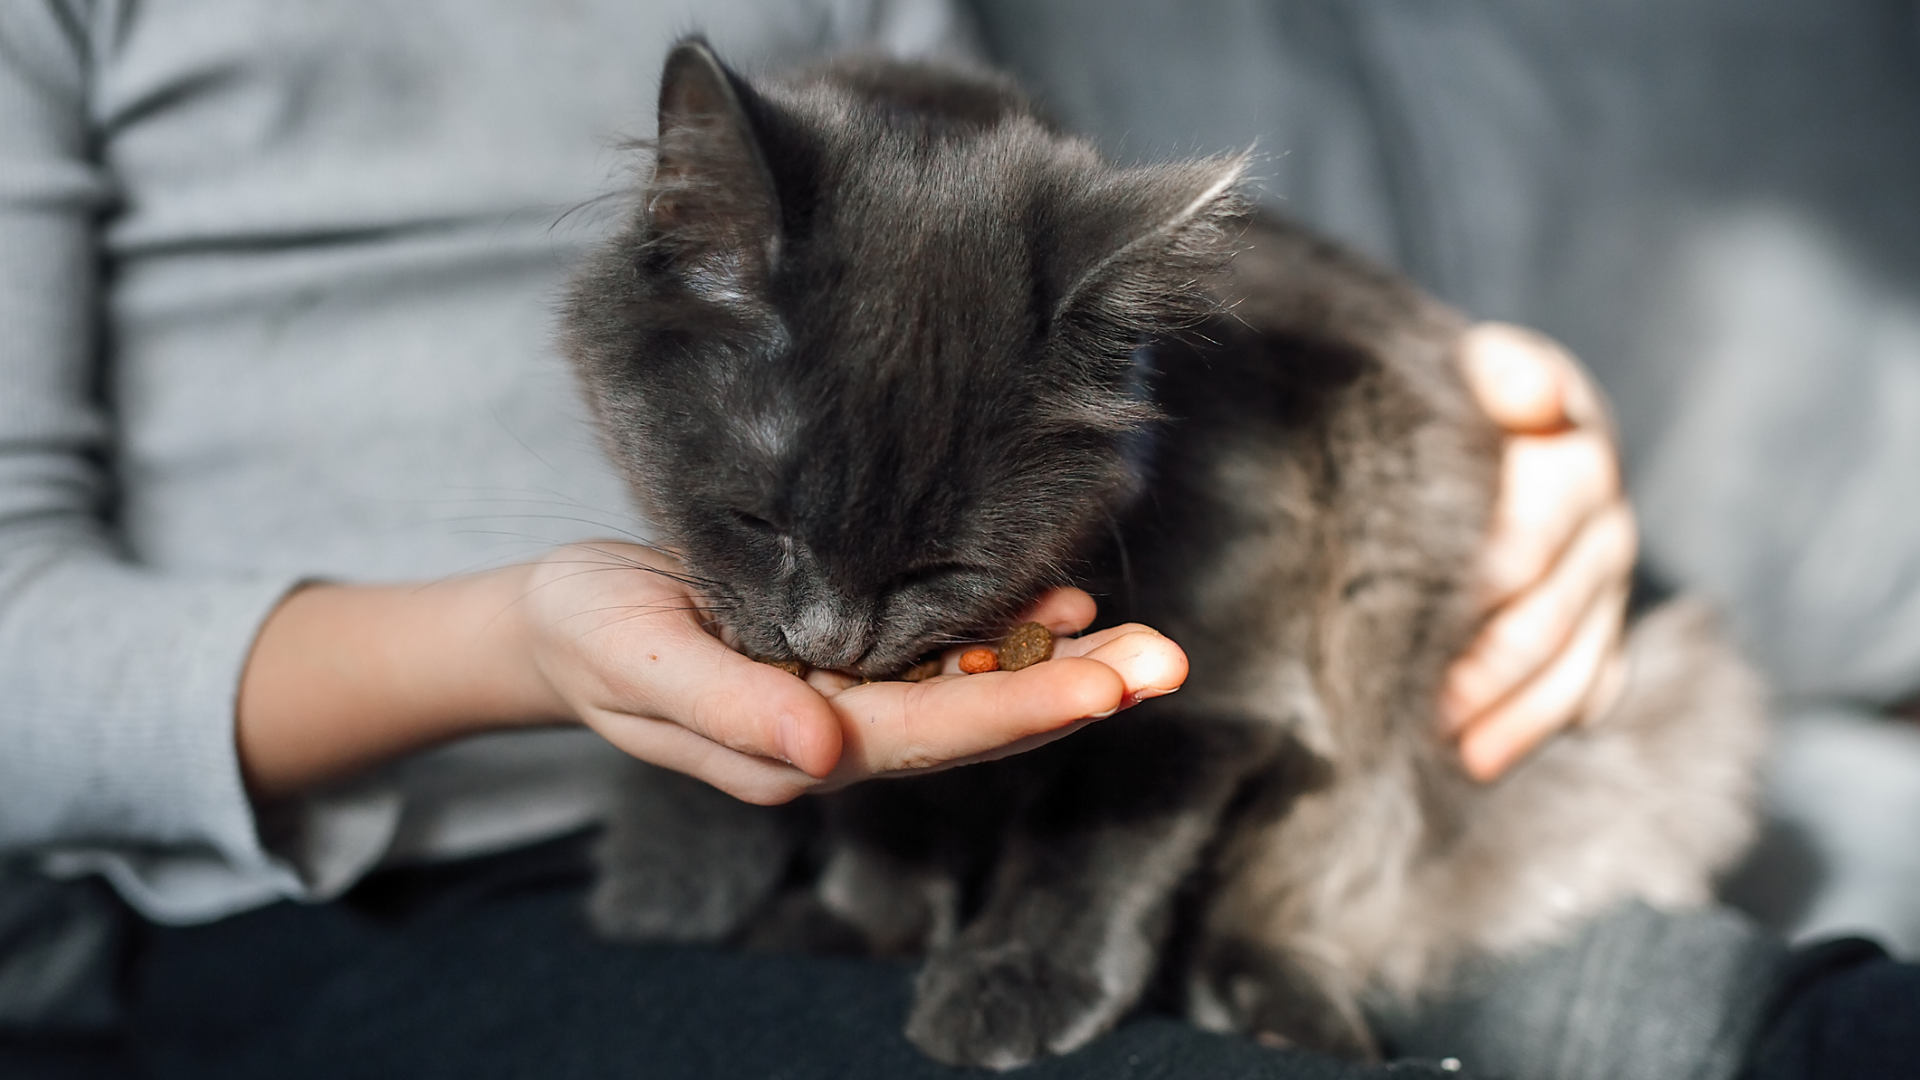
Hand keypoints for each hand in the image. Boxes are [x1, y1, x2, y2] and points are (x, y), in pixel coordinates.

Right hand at [520, 543, 1187, 803]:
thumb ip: (729, 711)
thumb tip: (828, 754)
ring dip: (1056, 666)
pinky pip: (940, 651)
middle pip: (972, 721)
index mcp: (794, 747)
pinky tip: (1057, 604)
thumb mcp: (639, 660)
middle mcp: (838, 730)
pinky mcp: (847, 650)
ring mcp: (847, 695)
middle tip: (1167, 662)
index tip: (1103, 686)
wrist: (561, 618)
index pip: (925, 733)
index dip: (1014, 707)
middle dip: (1073, 692)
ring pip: (970, 688)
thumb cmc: (589, 631)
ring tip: (1141, 639)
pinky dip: (1003, 631)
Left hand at [1442, 323, 1635, 780]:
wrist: (1485, 417)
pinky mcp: (1602, 623)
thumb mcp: (1469, 365)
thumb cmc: (1455, 395)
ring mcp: (1607, 578)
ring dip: (1511, 715)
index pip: (1536, 527)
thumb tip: (1522, 389)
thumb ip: (1495, 370)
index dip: (1483, 580)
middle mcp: (1604, 517)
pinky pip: (1587, 689)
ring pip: (1573, 662)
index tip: (1426, 619)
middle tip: (1418, 708)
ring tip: (1448, 752)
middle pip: (1549, 610)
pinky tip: (1481, 759)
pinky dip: (1535, 727)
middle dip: (1485, 667)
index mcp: (1574, 447)